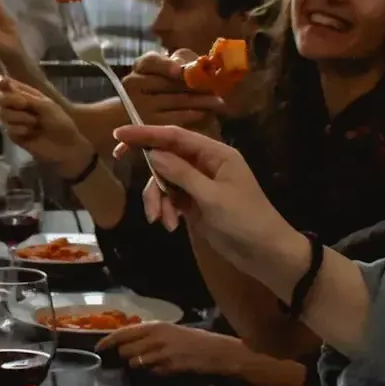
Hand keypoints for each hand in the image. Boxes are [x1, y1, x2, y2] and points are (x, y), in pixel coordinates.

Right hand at [0, 75, 94, 173]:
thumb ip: (26, 97)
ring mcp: (14, 121)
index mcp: (25, 94)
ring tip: (35, 123)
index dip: (0, 82)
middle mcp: (17, 106)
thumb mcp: (46, 105)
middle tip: (23, 104)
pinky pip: (8, 129)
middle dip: (9, 100)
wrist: (66, 146)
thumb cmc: (60, 122)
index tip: (3, 84)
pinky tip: (30, 133)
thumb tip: (6, 92)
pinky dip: (20, 129)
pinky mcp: (14, 135)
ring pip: (2, 113)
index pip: (6, 84)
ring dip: (19, 117)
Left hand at [97, 323, 253, 377]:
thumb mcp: (170, 331)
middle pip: (125, 350)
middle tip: (134, 356)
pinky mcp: (169, 366)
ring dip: (138, 365)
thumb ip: (150, 335)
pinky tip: (165, 367)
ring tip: (152, 362)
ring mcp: (162, 352)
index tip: (98, 348)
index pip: (124, 332)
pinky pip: (151, 372)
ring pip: (135, 362)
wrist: (216, 351)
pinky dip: (154, 372)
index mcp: (156, 326)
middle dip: (125, 356)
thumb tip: (127, 342)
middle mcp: (157, 337)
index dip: (108, 340)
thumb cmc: (194, 340)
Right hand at [112, 123, 305, 291]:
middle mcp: (206, 164)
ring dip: (158, 199)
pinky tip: (171, 226)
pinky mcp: (195, 204)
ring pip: (165, 180)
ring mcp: (200, 184)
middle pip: (167, 155)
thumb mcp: (212, 197)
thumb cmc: (245, 220)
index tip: (120, 132)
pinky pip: (171, 199)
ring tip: (161, 220)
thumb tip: (154, 154)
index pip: (176, 136)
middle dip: (148, 166)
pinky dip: (166, 210)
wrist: (265, 253)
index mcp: (216, 154)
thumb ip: (181, 174)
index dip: (147, 132)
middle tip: (119, 159)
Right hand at [125, 51, 226, 131]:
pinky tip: (205, 113)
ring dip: (200, 100)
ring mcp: (139, 105)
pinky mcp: (148, 123)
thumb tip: (195, 65)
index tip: (181, 71)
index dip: (166, 65)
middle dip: (194, 85)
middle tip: (215, 87)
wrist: (147, 112)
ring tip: (219, 102)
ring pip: (174, 100)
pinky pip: (174, 118)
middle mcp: (133, 84)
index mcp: (141, 66)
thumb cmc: (166, 86)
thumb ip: (183, 61)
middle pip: (166, 83)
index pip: (150, 61)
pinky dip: (192, 114)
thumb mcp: (172, 68)